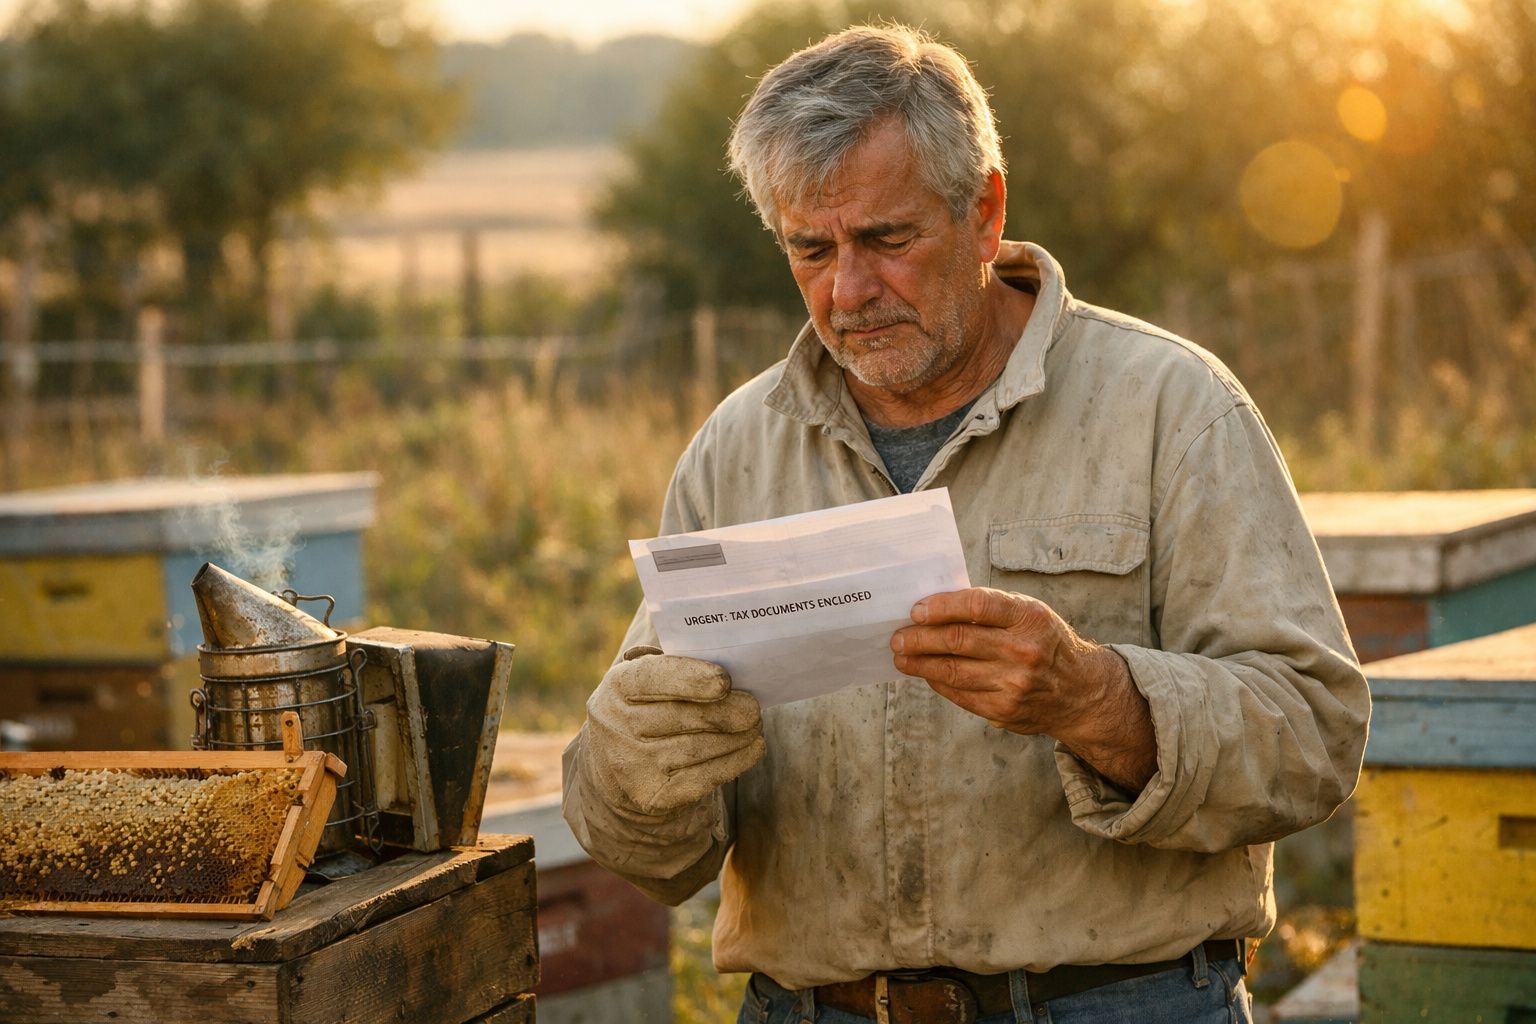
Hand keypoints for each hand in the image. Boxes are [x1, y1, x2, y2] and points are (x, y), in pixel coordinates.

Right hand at [583, 646, 764, 815]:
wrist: (618, 767)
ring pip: (698, 748)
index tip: (724, 681)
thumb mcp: (649, 679)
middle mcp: (618, 726)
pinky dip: (736, 761)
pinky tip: (753, 748)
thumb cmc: (648, 708)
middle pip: (682, 717)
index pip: (653, 678)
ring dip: (737, 737)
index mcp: (618, 686)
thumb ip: (679, 665)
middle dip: (727, 711)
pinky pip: (704, 777)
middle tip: (754, 708)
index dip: (690, 679)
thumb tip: (729, 664)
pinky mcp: (652, 796)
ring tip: (755, 725)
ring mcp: (633, 765)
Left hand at [890, 588, 1155, 789]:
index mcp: (1029, 617)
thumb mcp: (1030, 615)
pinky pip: (960, 694)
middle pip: (958, 640)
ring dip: (920, 663)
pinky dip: (938, 682)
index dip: (941, 607)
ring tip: (901, 656)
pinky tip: (925, 673)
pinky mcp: (1004, 709)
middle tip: (897, 636)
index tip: (916, 610)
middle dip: (919, 638)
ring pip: (953, 670)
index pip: (976, 606)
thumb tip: (933, 609)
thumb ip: (990, 610)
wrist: (1080, 691)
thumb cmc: (1044, 642)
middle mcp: (1023, 650)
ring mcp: (1014, 683)